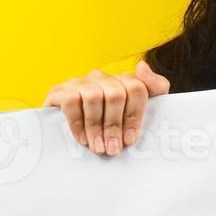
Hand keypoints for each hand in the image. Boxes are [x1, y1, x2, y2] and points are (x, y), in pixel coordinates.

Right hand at [43, 60, 171, 155]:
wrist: (70, 136)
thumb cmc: (114, 127)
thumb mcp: (142, 110)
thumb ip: (155, 87)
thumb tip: (142, 66)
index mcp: (124, 80)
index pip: (136, 88)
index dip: (134, 116)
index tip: (130, 139)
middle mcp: (102, 77)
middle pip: (115, 94)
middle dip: (115, 126)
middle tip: (113, 149)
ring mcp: (81, 83)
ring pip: (93, 96)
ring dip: (96, 127)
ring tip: (98, 147)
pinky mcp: (59, 91)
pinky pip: (71, 100)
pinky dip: (77, 122)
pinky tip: (82, 138)